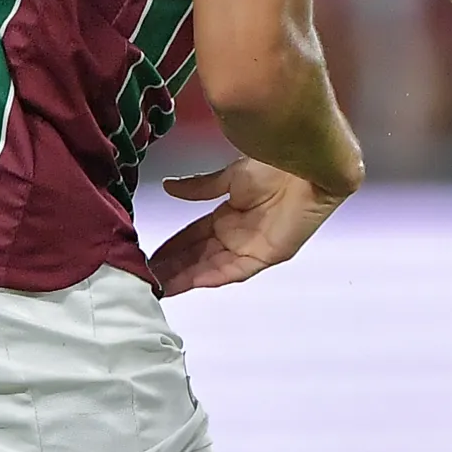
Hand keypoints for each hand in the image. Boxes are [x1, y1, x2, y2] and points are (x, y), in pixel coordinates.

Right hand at [146, 159, 345, 296]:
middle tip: (145, 277)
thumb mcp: (228, 177)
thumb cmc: (274, 167)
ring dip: (186, 276)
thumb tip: (169, 188)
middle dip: (171, 267)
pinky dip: (213, 276)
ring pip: (210, 267)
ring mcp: (249, 248)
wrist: (306, 167)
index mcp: (227, 217)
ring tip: (160, 285)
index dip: (170, 248)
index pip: (191, 238)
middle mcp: (235, 236)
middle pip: (196, 257)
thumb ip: (199, 188)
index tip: (147, 256)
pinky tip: (192, 282)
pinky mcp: (265, 256)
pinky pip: (234, 271)